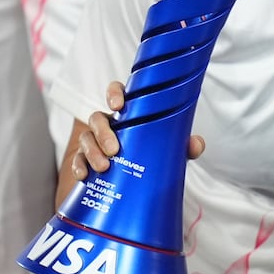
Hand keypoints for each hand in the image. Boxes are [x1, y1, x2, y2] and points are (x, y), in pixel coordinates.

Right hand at [69, 80, 203, 180]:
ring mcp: (94, 141)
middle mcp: (108, 124)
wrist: (140, 180)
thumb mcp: (169, 149)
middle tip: (115, 149)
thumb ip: (183, 145)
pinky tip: (84, 176)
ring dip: (92, 151)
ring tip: (104, 167)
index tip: (118, 105)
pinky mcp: (85, 160)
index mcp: (127, 114)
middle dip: (103, 132)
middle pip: (96, 118)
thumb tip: (196, 144)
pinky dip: (79, 166)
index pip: (116, 93)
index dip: (114, 94)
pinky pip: (77, 159)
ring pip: (86, 138)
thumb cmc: (153, 153)